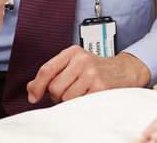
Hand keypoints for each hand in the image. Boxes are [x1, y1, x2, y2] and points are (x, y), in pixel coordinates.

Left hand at [27, 46, 150, 103]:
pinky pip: (79, 103)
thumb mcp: (74, 64)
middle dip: (58, 95)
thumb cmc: (96, 69)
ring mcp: (92, 73)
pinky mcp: (101, 87)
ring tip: (82, 92)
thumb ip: (52, 73)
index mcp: (73, 52)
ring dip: (71, 100)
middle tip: (71, 90)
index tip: (34, 96)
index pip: (46, 70)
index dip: (37, 86)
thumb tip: (31, 88)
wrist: (125, 70)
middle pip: (55, 87)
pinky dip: (82, 103)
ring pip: (66, 97)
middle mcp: (82, 60)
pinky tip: (90, 95)